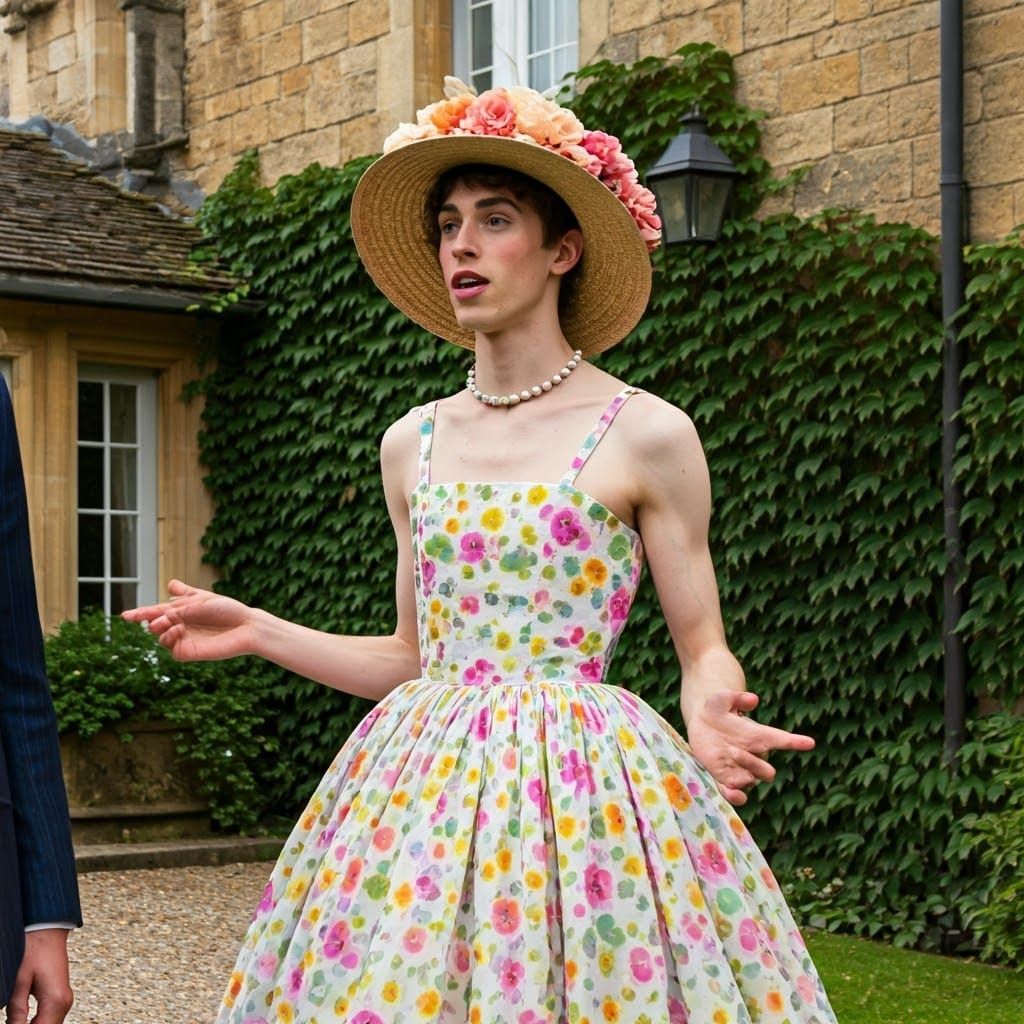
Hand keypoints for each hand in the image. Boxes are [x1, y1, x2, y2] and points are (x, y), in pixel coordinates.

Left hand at [6, 929, 72, 1023]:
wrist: (49, 930)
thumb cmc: (35, 948)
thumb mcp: (19, 981)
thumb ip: (16, 1011)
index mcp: (56, 1000)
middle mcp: (65, 1002)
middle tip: (13, 1023)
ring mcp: (65, 999)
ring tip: (16, 1022)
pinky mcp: (61, 996)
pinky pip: (50, 1019)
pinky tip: (22, 1022)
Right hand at [121, 579, 255, 661]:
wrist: (245, 626)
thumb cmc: (228, 610)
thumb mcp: (203, 598)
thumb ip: (184, 598)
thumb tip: (169, 586)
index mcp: (182, 611)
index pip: (156, 612)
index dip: (141, 614)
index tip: (126, 616)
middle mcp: (180, 626)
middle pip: (154, 625)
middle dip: (149, 619)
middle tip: (154, 617)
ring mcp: (183, 640)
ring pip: (160, 637)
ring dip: (160, 628)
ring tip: (169, 622)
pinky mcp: (188, 652)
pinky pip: (171, 649)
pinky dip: (170, 638)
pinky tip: (178, 630)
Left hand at [685, 690, 814, 805]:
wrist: (701, 722)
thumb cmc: (717, 709)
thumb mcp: (722, 700)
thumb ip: (737, 698)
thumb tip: (753, 699)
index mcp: (759, 736)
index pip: (782, 740)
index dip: (796, 742)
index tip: (810, 742)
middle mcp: (753, 755)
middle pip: (766, 771)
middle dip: (753, 764)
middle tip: (733, 751)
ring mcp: (740, 769)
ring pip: (751, 782)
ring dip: (743, 780)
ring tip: (730, 778)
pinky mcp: (724, 778)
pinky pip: (734, 793)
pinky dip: (735, 796)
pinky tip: (730, 793)